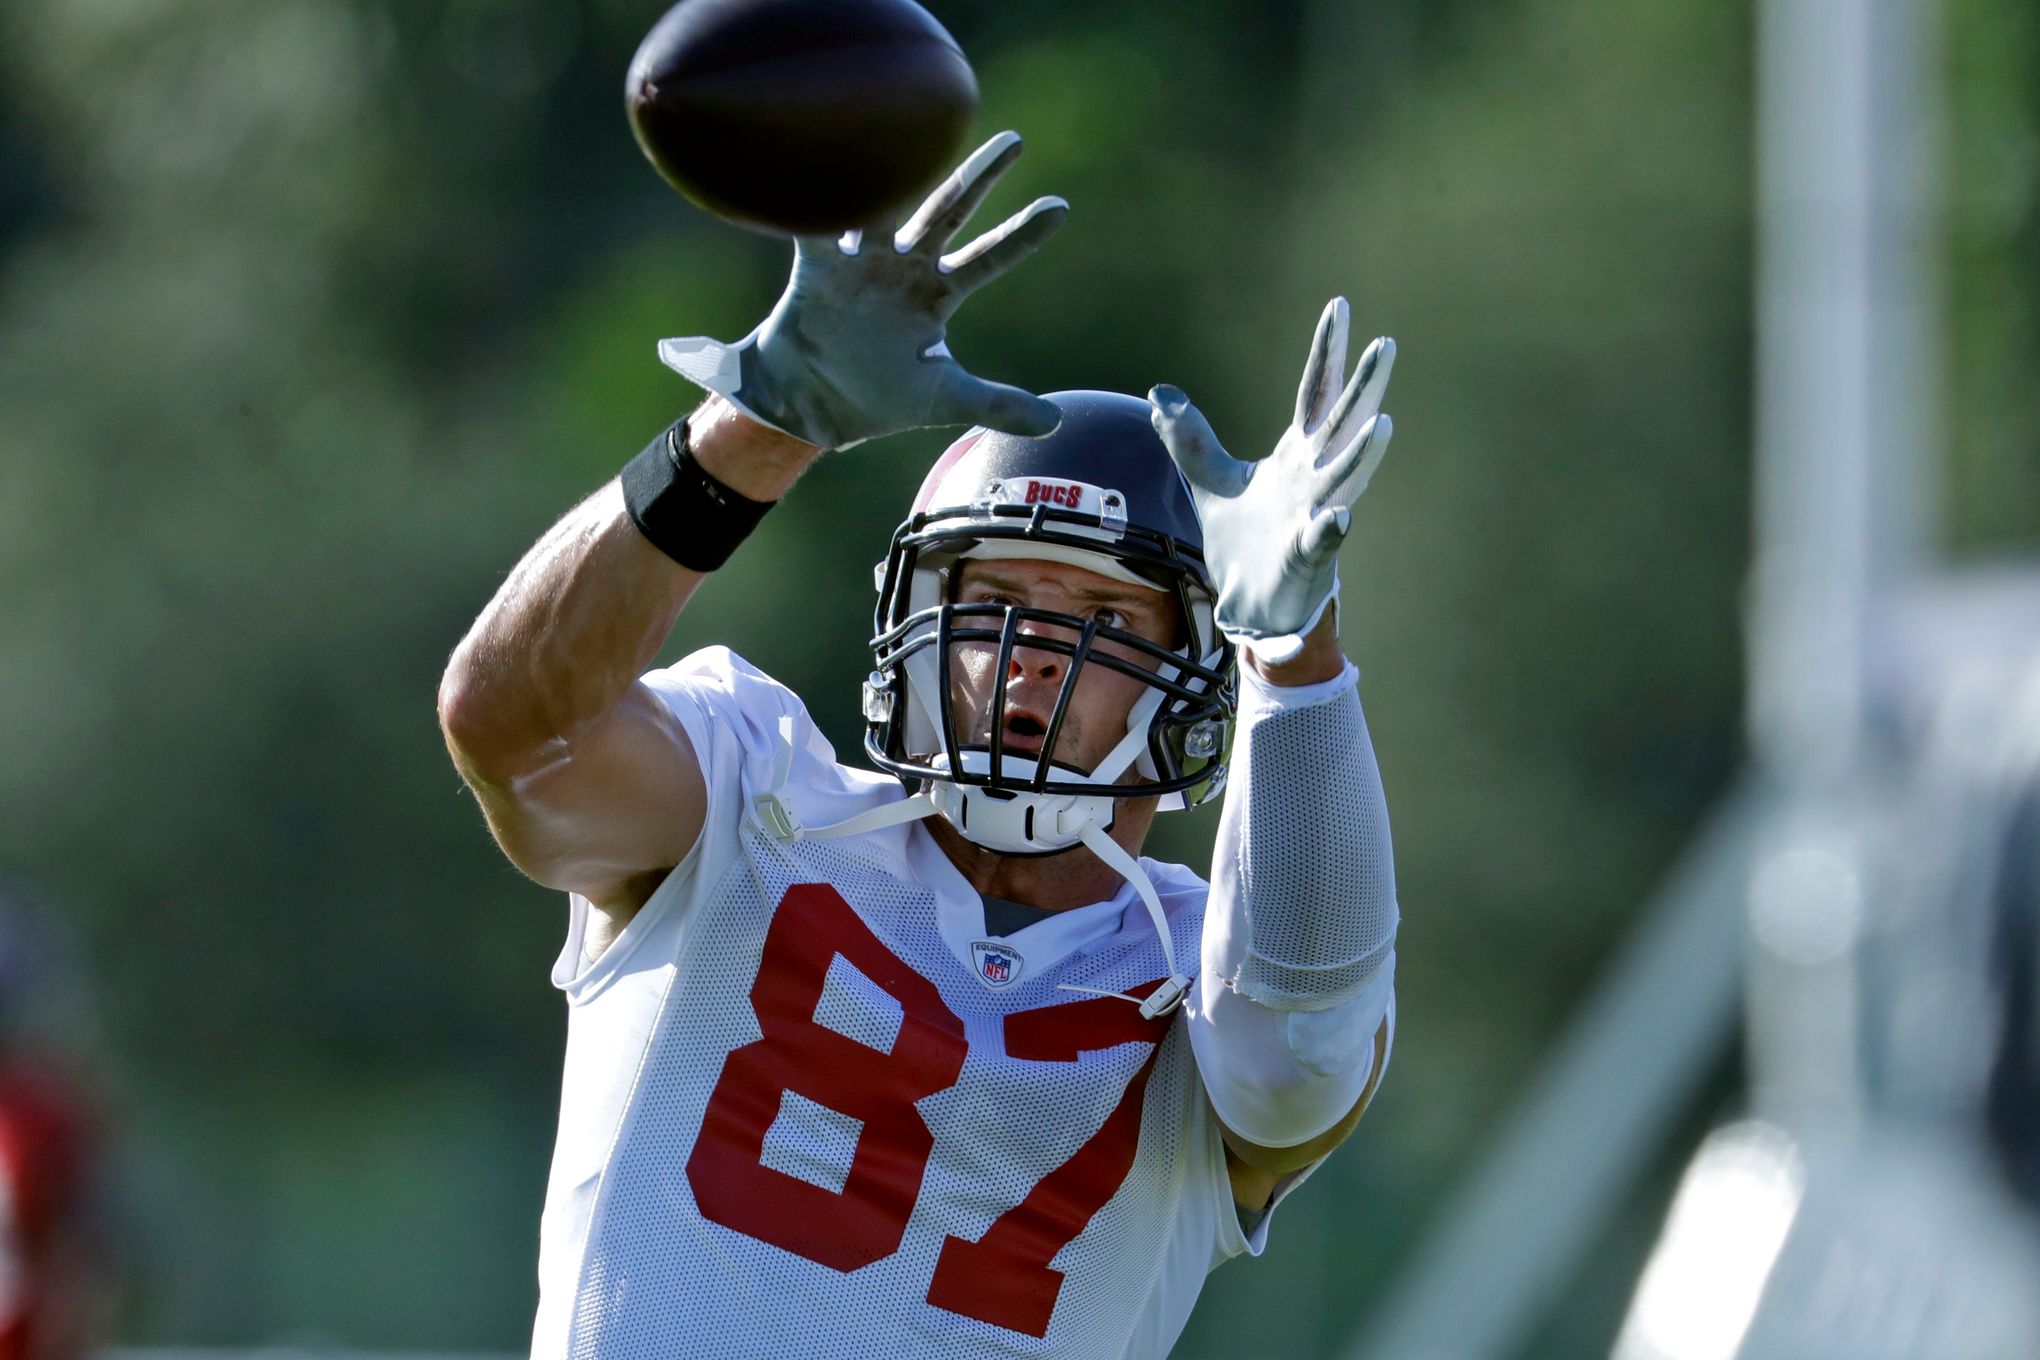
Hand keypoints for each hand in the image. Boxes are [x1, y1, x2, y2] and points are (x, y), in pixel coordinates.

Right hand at [658, 131, 1066, 450]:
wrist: (812, 407)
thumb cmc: (877, 399)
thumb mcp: (942, 399)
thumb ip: (995, 404)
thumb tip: (1055, 423)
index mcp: (936, 294)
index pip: (989, 259)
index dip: (1021, 235)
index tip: (1060, 206)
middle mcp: (905, 266)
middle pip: (949, 212)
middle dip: (980, 177)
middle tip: (1014, 140)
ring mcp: (864, 261)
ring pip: (891, 204)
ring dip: (906, 169)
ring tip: (922, 126)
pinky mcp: (820, 266)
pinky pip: (822, 224)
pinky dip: (824, 193)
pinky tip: (834, 154)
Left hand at [1148, 298, 1394, 664]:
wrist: (1249, 601)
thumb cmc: (1244, 540)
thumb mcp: (1210, 481)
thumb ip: (1191, 439)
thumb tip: (1158, 395)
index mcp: (1295, 454)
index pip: (1314, 393)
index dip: (1326, 351)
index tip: (1338, 306)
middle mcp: (1313, 477)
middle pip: (1341, 425)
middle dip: (1364, 387)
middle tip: (1386, 345)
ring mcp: (1314, 514)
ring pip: (1345, 479)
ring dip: (1363, 454)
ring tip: (1383, 423)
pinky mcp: (1307, 556)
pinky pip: (1322, 540)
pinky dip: (1329, 529)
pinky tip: (1338, 517)